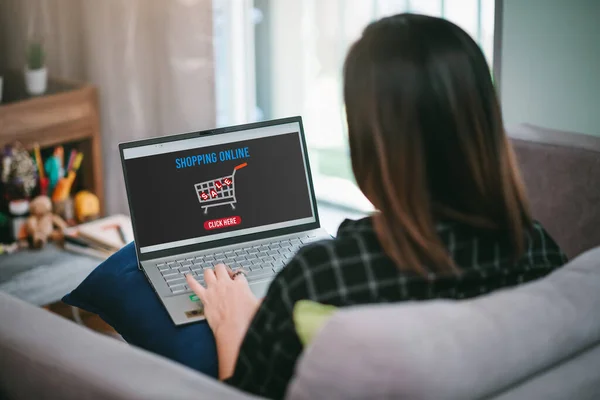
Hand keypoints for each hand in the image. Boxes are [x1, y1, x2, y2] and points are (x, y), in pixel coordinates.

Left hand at [186, 264, 258, 378]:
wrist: (233, 331)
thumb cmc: (246, 321)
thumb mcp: (261, 307)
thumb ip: (266, 301)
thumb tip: (272, 299)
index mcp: (240, 285)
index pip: (239, 274)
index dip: (239, 276)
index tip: (240, 279)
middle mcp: (226, 284)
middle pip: (222, 267)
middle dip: (223, 269)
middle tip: (225, 274)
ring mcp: (214, 290)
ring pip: (208, 272)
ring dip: (209, 272)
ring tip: (211, 274)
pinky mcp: (205, 298)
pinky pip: (194, 285)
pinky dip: (190, 280)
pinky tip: (188, 276)